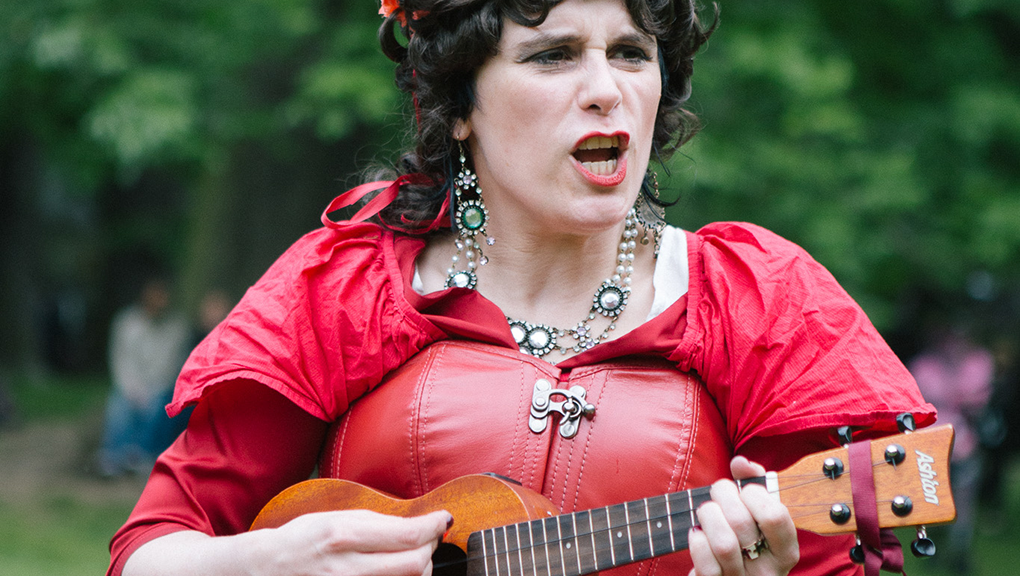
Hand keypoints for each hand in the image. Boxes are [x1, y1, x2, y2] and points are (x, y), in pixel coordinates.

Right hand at [248, 508, 451, 575]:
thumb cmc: (302, 539)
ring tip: (413, 554)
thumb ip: (377, 522)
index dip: (434, 527)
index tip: (443, 519)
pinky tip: (397, 570)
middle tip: (430, 537)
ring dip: (420, 567)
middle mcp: (346, 567)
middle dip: (431, 548)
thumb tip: (419, 523)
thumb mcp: (336, 518)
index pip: (408, 534)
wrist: (267, 569)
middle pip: (415, 565)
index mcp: (343, 535)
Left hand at [687, 457, 798, 575]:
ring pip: (723, 544)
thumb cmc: (746, 536)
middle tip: (718, 492)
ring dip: (708, 515)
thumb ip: (755, 482)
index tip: (745, 490)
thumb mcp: (759, 512)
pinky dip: (697, 541)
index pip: (775, 514)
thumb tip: (740, 463)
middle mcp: (768, 570)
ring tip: (707, 510)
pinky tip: (698, 533)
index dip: (753, 493)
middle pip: (742, 523)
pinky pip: (706, 564)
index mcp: (786, 550)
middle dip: (723, 496)